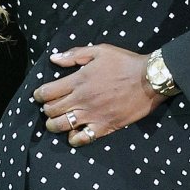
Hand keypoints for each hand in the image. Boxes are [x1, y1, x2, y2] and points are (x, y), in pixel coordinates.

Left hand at [33, 44, 165, 146]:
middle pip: (52, 110)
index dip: (39, 94)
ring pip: (62, 126)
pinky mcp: (104, 126)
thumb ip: (75, 55)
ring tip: (55, 122)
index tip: (40, 95)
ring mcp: (92, 115)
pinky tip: (73, 134)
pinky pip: (82, 138)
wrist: (150, 80)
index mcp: (78, 80)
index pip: (48, 92)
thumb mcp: (100, 51)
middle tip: (49, 107)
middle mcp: (81, 100)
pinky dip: (74, 139)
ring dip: (54, 125)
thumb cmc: (125, 63)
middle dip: (46, 109)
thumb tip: (54, 59)